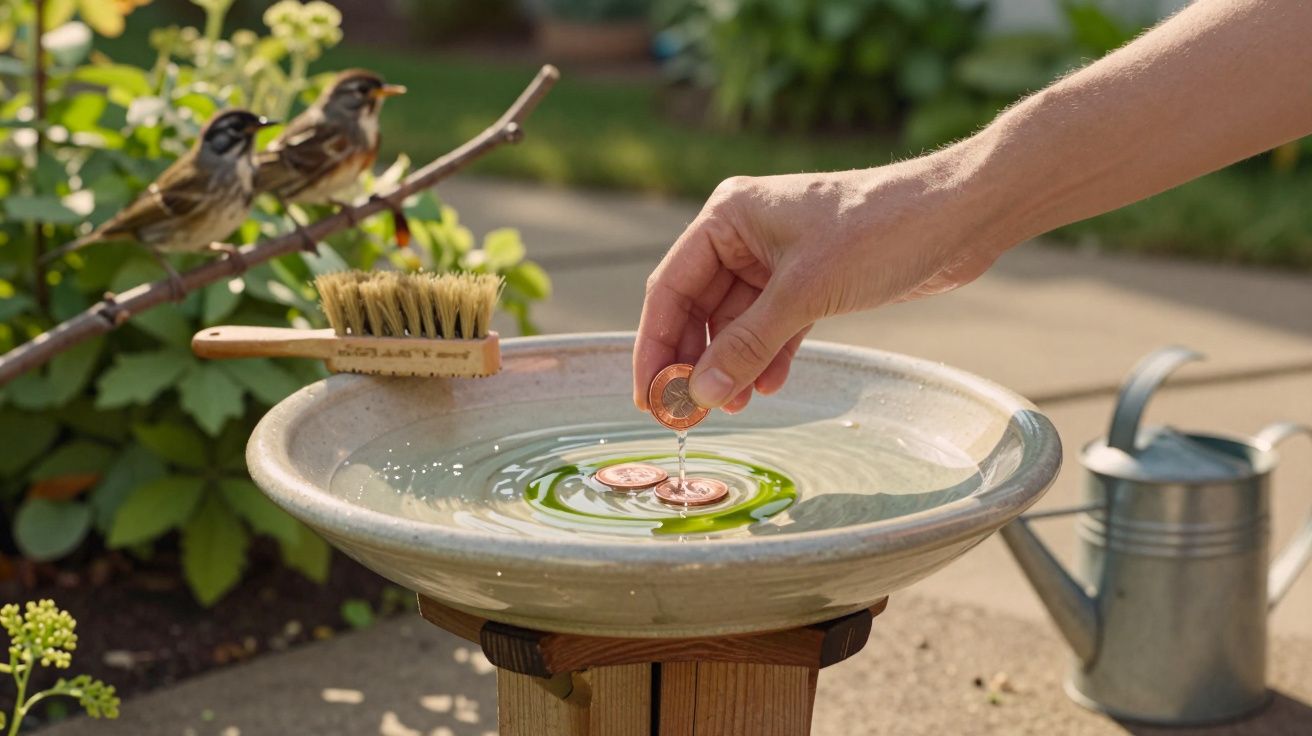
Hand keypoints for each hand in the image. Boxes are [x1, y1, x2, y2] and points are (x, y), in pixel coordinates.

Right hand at [633, 154, 1008, 412]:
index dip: (656, 345)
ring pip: (736, 322)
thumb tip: (701, 393)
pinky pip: (773, 326)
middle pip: (698, 308)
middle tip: (686, 413)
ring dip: (732, 365)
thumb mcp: (805, 293)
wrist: (960, 216)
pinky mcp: (810, 282)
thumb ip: (747, 345)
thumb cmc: (881, 230)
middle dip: (694, 361)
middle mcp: (745, 234)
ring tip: (732, 408)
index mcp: (728, 216)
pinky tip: (769, 387)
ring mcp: (777, 259)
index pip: (670, 287)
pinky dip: (768, 357)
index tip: (649, 396)